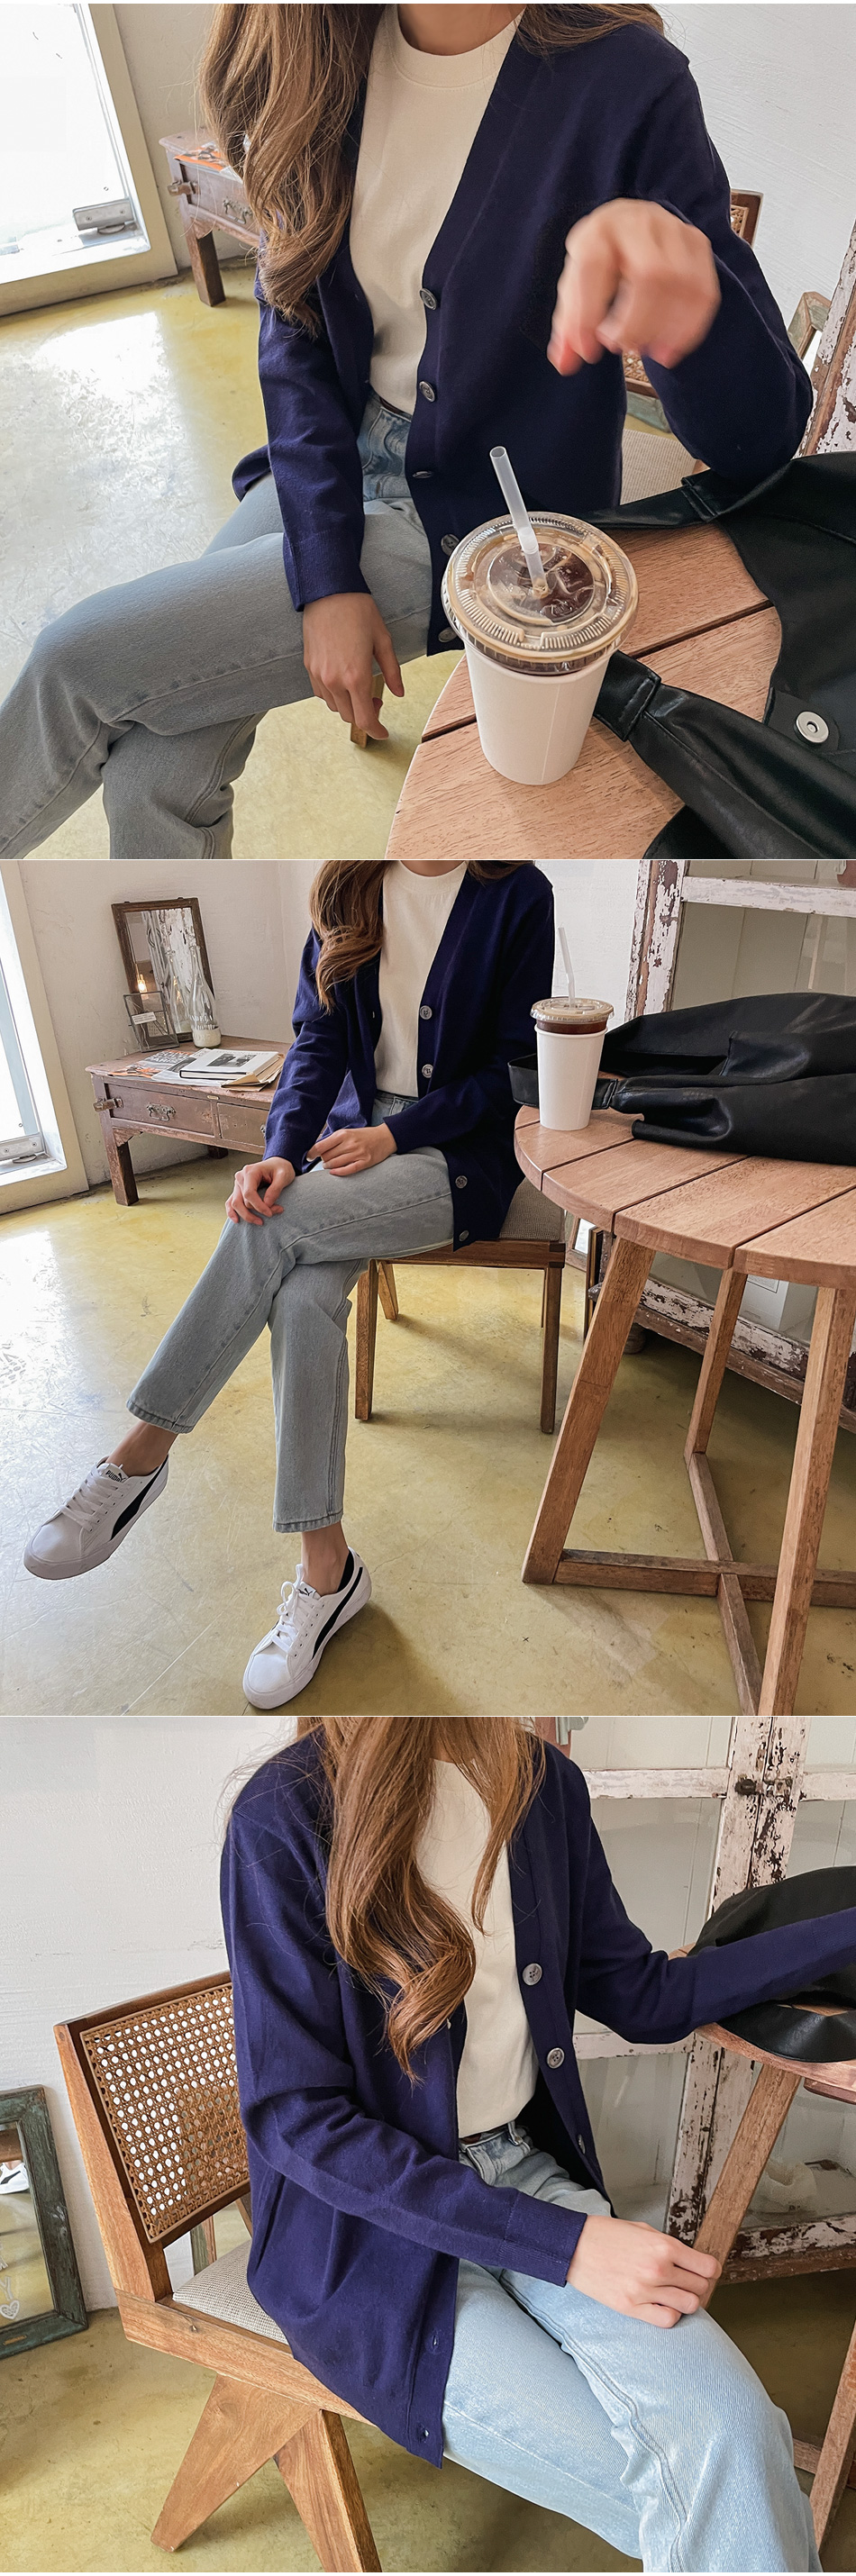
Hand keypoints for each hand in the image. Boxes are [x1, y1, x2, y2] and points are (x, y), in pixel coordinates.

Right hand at [225, 1156, 294, 1224]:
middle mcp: (240, 1177)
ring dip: (246, 1215)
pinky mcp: (238, 1190)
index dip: (259, 1206)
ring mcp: (238, 1184)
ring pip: (235, 1204)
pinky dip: (232, 1212)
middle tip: (272, 1214)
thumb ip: (275, 1189)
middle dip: (257, 1211)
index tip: (270, 1213)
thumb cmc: (281, 1168)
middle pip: (242, 1200)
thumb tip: (267, 1204)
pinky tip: (237, 1220)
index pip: (249, 1193)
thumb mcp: (283, 1176)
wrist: (278, 1164)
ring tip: (259, 1222)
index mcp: (250, 1171)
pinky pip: (230, 1203)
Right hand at [303, 593, 403, 739]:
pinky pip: (322, 694)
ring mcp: (319, 675)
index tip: (383, 732)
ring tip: (359, 688)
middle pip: (349, 717)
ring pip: (335, 707)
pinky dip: (334, 696)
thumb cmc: (358, 611)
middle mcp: (335, 681)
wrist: (328, 591)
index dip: (376, 731)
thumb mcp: (383, 640)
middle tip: (377, 700)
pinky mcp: (309, 667)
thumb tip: (399, 693)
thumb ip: (392, 671)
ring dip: (349, 705)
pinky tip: (343, 681)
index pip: (365, 719)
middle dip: (365, 716)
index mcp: (356, 676)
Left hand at [306, 1124, 397, 1176]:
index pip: (321, 1146)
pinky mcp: (365, 1162)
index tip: (309, 1157)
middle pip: (327, 1156)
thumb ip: (333, 1139)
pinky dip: (338, 1172)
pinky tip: (333, 1172)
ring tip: (328, 1165)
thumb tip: (317, 1148)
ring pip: (335, 1164)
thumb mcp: (347, 1132)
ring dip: (328, 1166)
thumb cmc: (364, 1135)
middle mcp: (349, 1144)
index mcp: (343, 1134)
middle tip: (324, 1159)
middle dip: (323, 1160)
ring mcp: (358, 1153)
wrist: (385, 1137)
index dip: (312, 1153)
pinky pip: (348, 1170)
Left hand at [549, 199, 720, 374]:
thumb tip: (565, 365)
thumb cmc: (600, 264)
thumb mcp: (577, 290)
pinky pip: (704, 292)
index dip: (588, 315)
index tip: (588, 351)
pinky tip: (669, 350)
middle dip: (637, 323)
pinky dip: (688, 330)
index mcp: (598, 231)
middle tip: (622, 347)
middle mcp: (638, 222)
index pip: (593, 266)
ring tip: (647, 352)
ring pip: (682, 283)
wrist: (630, 229)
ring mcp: (673, 230)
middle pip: (650, 274)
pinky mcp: (697, 244)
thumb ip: (569, 328)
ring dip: (665, 329)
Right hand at [566, 2215, 720, 2327]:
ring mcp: (645, 2291)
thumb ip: (669, 2246)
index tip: (707, 2271)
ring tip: (675, 2294)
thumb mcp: (643, 2230)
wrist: (574, 2246)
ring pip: (688, 2305)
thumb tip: (690, 2261)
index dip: (711, 2270)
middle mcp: (658, 2269)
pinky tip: (662, 2304)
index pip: (707, 2267)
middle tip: (688, 2282)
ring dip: (686, 2301)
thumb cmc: (607, 2235)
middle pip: (700, 2287)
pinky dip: (670, 2314)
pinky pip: (667, 2320)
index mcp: (663, 2246)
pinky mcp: (632, 2308)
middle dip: (698, 2285)